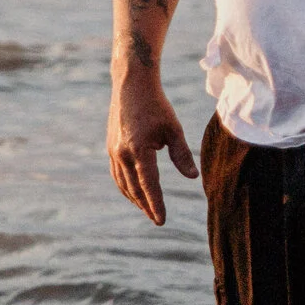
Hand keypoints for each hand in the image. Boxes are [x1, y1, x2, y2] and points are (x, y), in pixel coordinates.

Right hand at [106, 65, 196, 224]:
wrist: (131, 84)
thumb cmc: (156, 105)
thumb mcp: (173, 129)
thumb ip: (182, 155)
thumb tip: (193, 177)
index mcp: (139, 150)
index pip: (149, 185)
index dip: (156, 204)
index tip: (162, 220)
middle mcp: (122, 153)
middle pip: (134, 189)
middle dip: (146, 206)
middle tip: (157, 219)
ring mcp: (113, 151)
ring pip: (123, 183)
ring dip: (134, 198)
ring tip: (146, 209)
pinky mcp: (111, 147)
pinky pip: (116, 174)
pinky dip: (125, 186)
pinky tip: (134, 191)